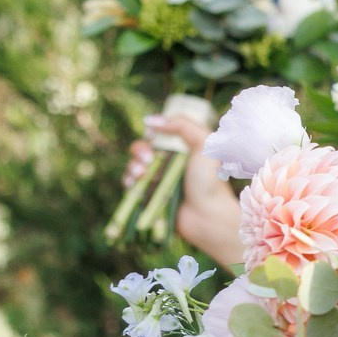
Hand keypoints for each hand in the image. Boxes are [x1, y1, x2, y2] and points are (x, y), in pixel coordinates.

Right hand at [143, 113, 244, 266]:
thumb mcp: (204, 144)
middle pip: (142, 150)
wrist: (206, 215)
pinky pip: (130, 185)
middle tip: (148, 159)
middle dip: (139, 151)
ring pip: (133, 167)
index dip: (151, 135)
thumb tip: (149, 121)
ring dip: (132, 166)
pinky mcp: (148, 197)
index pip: (158, 136)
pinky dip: (128, 181)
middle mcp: (169, 165)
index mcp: (183, 151)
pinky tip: (135, 182)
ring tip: (141, 173)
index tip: (151, 135)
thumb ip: (183, 125)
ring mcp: (158, 182)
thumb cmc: (209, 180)